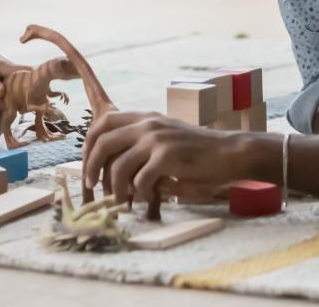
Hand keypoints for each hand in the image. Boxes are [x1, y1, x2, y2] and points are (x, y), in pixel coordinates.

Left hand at [82, 111, 249, 204]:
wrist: (229, 153)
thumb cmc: (197, 151)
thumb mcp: (165, 136)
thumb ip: (141, 142)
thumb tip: (109, 165)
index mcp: (144, 117)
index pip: (103, 122)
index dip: (89, 145)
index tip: (89, 165)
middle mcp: (147, 124)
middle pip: (103, 142)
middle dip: (92, 167)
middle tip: (92, 186)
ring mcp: (157, 139)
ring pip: (118, 166)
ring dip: (115, 188)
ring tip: (120, 201)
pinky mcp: (168, 157)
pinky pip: (140, 180)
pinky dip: (139, 194)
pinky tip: (148, 198)